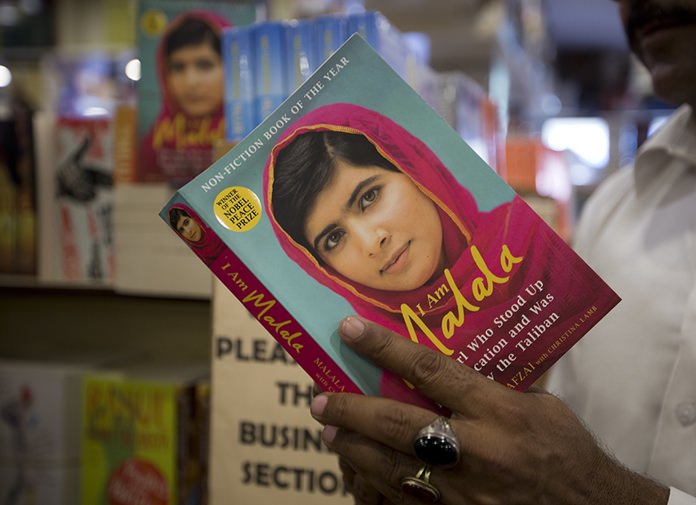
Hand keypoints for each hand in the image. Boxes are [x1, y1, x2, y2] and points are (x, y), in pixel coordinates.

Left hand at [310, 316, 669, 504]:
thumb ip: (493, 387)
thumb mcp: (539, 406)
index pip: (430, 369)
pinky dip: (379, 485)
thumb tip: (450, 366)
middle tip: (318, 398)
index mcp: (498, 410)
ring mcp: (465, 490)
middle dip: (351, 408)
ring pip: (392, 467)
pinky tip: (361, 471)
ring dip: (354, 448)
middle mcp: (476, 449)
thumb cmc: (568, 452)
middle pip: (397, 423)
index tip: (349, 330)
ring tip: (329, 431)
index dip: (384, 348)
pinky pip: (408, 502)